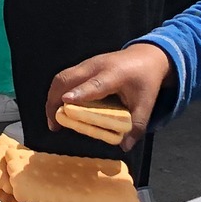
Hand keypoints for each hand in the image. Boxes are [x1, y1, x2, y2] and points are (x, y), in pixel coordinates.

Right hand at [46, 43, 173, 152]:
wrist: (146, 55)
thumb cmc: (145, 80)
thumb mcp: (146, 104)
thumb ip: (136, 125)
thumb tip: (125, 147)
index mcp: (114, 75)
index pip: (94, 84)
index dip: (79, 93)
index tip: (65, 102)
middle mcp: (96, 66)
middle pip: (67, 78)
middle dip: (55, 100)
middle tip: (54, 124)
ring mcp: (88, 64)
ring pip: (63, 77)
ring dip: (53, 96)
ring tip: (54, 119)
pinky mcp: (84, 65)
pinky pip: (66, 77)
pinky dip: (58, 92)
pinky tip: (61, 108)